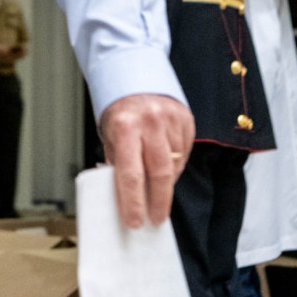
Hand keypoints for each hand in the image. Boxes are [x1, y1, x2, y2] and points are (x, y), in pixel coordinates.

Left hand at [98, 92, 194, 229]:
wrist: (137, 75)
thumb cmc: (121, 111)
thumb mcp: (110, 134)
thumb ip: (117, 161)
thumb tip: (123, 194)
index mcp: (125, 127)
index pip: (130, 174)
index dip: (133, 202)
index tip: (134, 221)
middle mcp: (150, 123)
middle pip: (160, 174)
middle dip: (158, 202)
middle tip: (155, 218)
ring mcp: (171, 120)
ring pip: (174, 165)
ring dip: (166, 183)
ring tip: (157, 191)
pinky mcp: (186, 120)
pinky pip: (184, 153)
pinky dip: (175, 165)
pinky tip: (166, 166)